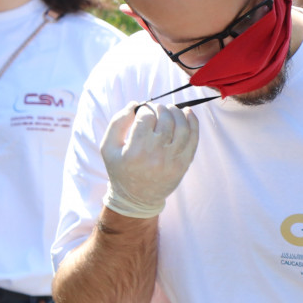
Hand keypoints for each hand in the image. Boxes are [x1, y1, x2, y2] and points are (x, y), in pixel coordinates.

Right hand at [100, 102, 198, 218]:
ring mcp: (173, 160)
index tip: (142, 112)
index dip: (145, 109)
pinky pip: (193, 139)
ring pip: (181, 126)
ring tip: (170, 110)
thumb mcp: (108, 147)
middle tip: (156, 109)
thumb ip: (118, 122)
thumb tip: (135, 104)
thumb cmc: (121, 169)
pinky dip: (193, 122)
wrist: (137, 198)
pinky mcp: (184, 164)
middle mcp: (156, 155)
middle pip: (165, 119)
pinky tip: (187, 113)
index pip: (146, 117)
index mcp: (135, 150)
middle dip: (161, 108)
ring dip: (177, 112)